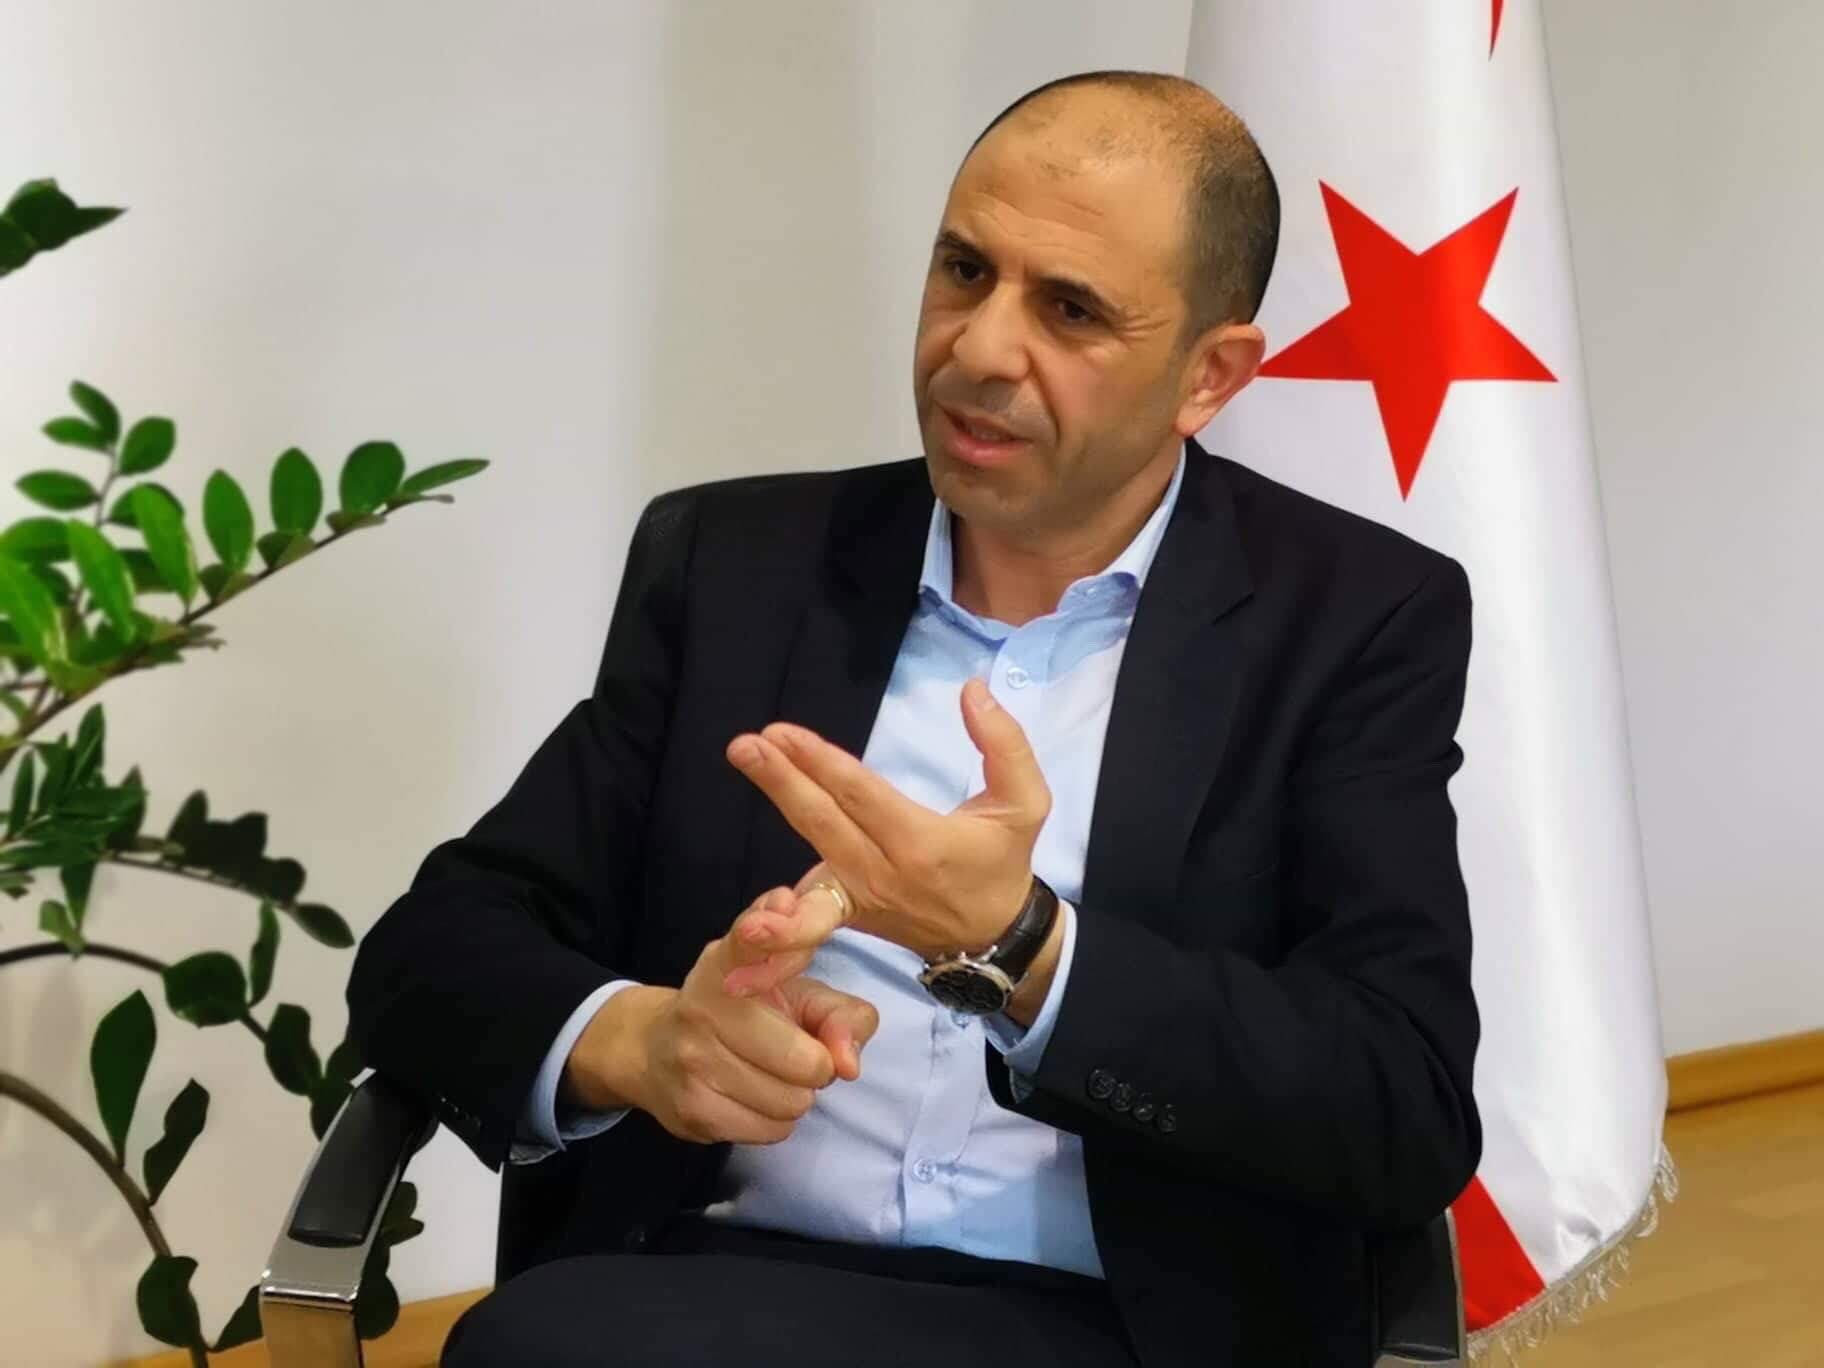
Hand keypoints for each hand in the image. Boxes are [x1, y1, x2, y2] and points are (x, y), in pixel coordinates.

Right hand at [571, 885, 879, 1145]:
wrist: (651, 1052)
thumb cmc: (741, 1014)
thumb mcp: (793, 993)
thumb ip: (839, 1013)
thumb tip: (848, 1064)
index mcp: (727, 962)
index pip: (750, 938)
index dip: (769, 926)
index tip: (785, 904)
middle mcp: (704, 1006)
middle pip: (806, 1061)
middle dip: (816, 1065)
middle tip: (798, 1054)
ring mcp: (693, 1062)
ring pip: (792, 1102)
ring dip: (796, 1095)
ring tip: (773, 1075)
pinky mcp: (692, 1112)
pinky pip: (772, 1131)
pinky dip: (776, 1120)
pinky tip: (755, 1096)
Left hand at [724, 676, 1048, 968]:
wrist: (994, 936)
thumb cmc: (1003, 861)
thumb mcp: (1026, 802)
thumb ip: (1004, 744)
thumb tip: (973, 689)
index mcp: (921, 843)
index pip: (860, 795)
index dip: (819, 763)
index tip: (782, 733)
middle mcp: (884, 873)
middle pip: (822, 822)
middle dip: (780, 781)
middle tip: (744, 746)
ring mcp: (860, 899)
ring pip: (807, 860)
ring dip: (770, 818)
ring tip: (739, 795)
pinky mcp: (847, 913)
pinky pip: (808, 915)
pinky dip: (778, 932)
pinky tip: (742, 941)